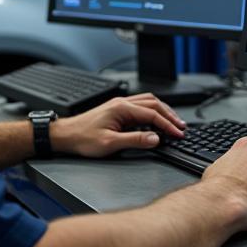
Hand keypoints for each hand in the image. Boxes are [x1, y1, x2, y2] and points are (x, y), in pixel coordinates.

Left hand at [52, 94, 186, 158]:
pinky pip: (140, 106)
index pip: (152, 114)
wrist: (65, 135)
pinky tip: (155, 120)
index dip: (168, 125)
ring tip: (173, 122)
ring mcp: (119, 105)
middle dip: (170, 115)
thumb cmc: (83, 139)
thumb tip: (155, 138)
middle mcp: (122, 103)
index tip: (178, 134)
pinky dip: (152, 111)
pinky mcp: (116, 110)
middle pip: (153, 104)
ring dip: (162, 111)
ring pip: (148, 102)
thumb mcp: (110, 143)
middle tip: (181, 127)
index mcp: (122, 108)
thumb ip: (135, 140)